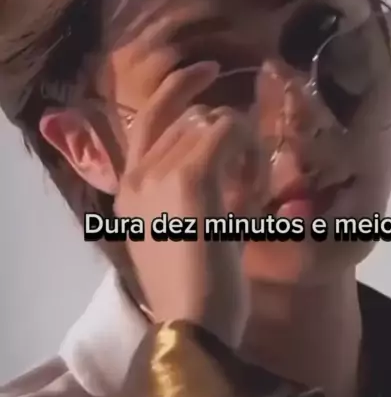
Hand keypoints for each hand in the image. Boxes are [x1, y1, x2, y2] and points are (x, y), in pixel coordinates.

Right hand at [114, 61, 264, 347]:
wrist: (192, 326)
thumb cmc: (194, 292)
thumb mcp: (184, 232)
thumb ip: (192, 188)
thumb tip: (221, 141)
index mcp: (130, 187)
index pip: (150, 115)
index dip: (179, 86)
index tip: (207, 70)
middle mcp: (139, 172)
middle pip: (195, 118)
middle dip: (231, 138)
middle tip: (251, 180)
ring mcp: (161, 172)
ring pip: (217, 122)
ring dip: (246, 150)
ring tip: (251, 197)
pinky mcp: (191, 177)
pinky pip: (231, 132)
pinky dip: (252, 155)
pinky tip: (254, 194)